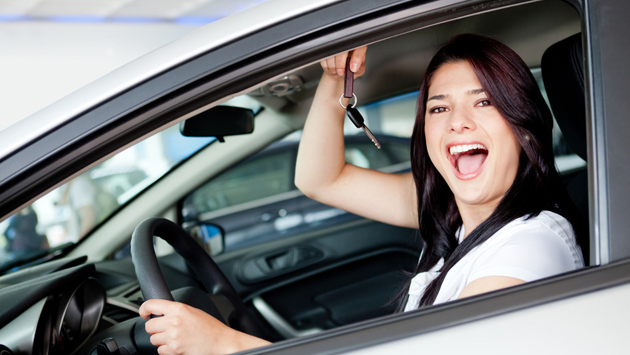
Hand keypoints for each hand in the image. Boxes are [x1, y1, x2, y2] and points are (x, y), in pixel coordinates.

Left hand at [139, 299, 268, 354]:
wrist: (220, 342)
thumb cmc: (210, 328)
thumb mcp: (193, 311)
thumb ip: (176, 311)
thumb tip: (160, 313)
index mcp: (179, 308)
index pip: (151, 305)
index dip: (144, 309)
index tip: (144, 313)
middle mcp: (173, 321)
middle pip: (149, 326)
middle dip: (156, 329)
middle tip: (166, 330)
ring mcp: (172, 337)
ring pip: (153, 340)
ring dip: (161, 341)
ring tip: (175, 339)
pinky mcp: (173, 350)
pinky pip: (160, 351)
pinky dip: (166, 350)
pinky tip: (178, 346)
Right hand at [320, 46, 366, 78]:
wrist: (339, 72)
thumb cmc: (351, 69)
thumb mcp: (358, 71)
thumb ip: (359, 69)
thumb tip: (354, 68)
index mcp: (358, 46)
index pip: (360, 47)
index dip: (357, 57)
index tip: (353, 68)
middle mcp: (348, 43)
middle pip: (343, 50)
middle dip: (340, 64)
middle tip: (341, 72)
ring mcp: (336, 45)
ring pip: (332, 53)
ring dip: (333, 66)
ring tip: (337, 71)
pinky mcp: (326, 49)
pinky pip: (324, 57)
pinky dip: (327, 66)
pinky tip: (331, 68)